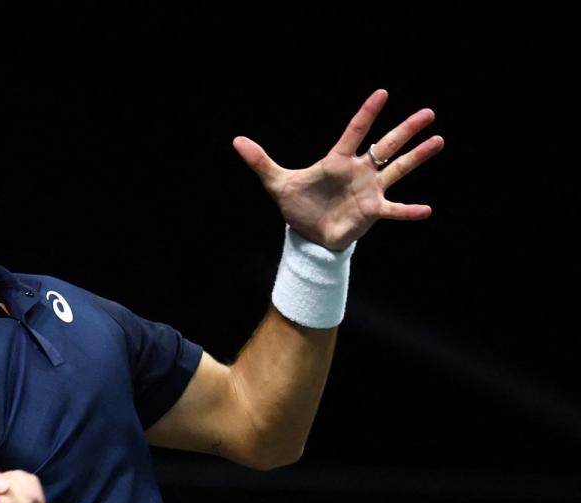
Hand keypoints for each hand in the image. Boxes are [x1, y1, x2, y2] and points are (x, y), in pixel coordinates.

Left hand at [232, 89, 444, 250]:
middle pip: (385, 146)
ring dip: (417, 157)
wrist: (307, 236)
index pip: (354, 132)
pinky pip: (394, 210)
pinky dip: (409, 210)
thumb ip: (260, 162)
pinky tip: (427, 209)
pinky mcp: (372, 212)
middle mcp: (359, 171)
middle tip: (429, 112)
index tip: (382, 93)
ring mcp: (369, 190)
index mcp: (337, 160)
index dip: (367, 114)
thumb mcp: (276, 183)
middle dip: (405, 130)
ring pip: (397, 169)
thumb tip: (236, 141)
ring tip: (438, 140)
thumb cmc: (297, 206)